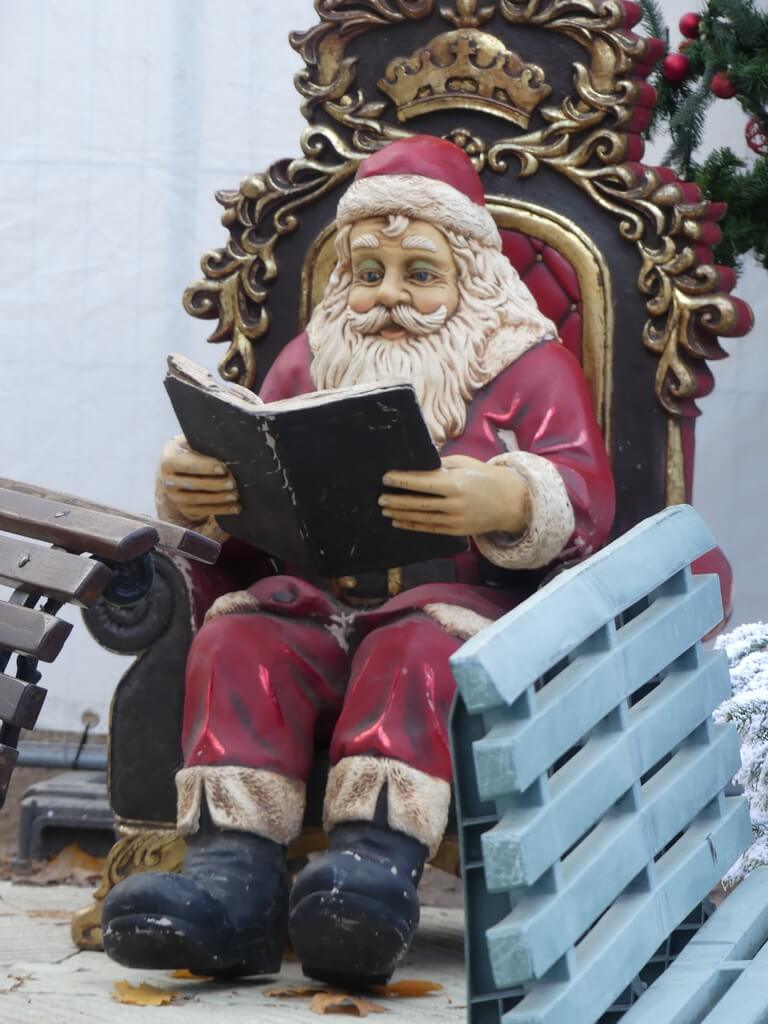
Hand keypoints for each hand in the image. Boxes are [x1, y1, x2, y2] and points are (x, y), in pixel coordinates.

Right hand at [159, 436, 239, 522]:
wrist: (176, 472)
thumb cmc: (189, 453)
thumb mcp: (190, 444)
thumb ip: (202, 445)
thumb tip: (225, 446)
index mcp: (169, 459)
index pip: (187, 464)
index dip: (205, 467)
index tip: (223, 469)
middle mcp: (167, 480)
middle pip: (193, 484)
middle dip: (215, 484)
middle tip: (233, 483)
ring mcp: (174, 496)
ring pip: (197, 499)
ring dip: (219, 498)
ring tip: (235, 495)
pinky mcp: (183, 509)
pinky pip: (203, 511)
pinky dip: (221, 509)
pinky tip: (235, 507)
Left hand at [380, 454, 527, 536]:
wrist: (512, 502)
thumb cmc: (485, 477)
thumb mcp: (465, 464)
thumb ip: (442, 465)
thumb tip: (418, 464)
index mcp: (456, 483)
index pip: (423, 482)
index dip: (403, 480)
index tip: (386, 478)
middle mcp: (454, 503)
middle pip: (419, 502)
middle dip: (397, 500)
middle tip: (380, 497)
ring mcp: (455, 519)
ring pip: (422, 517)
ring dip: (401, 514)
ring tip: (386, 509)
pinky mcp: (456, 530)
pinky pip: (430, 528)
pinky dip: (413, 525)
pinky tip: (399, 522)